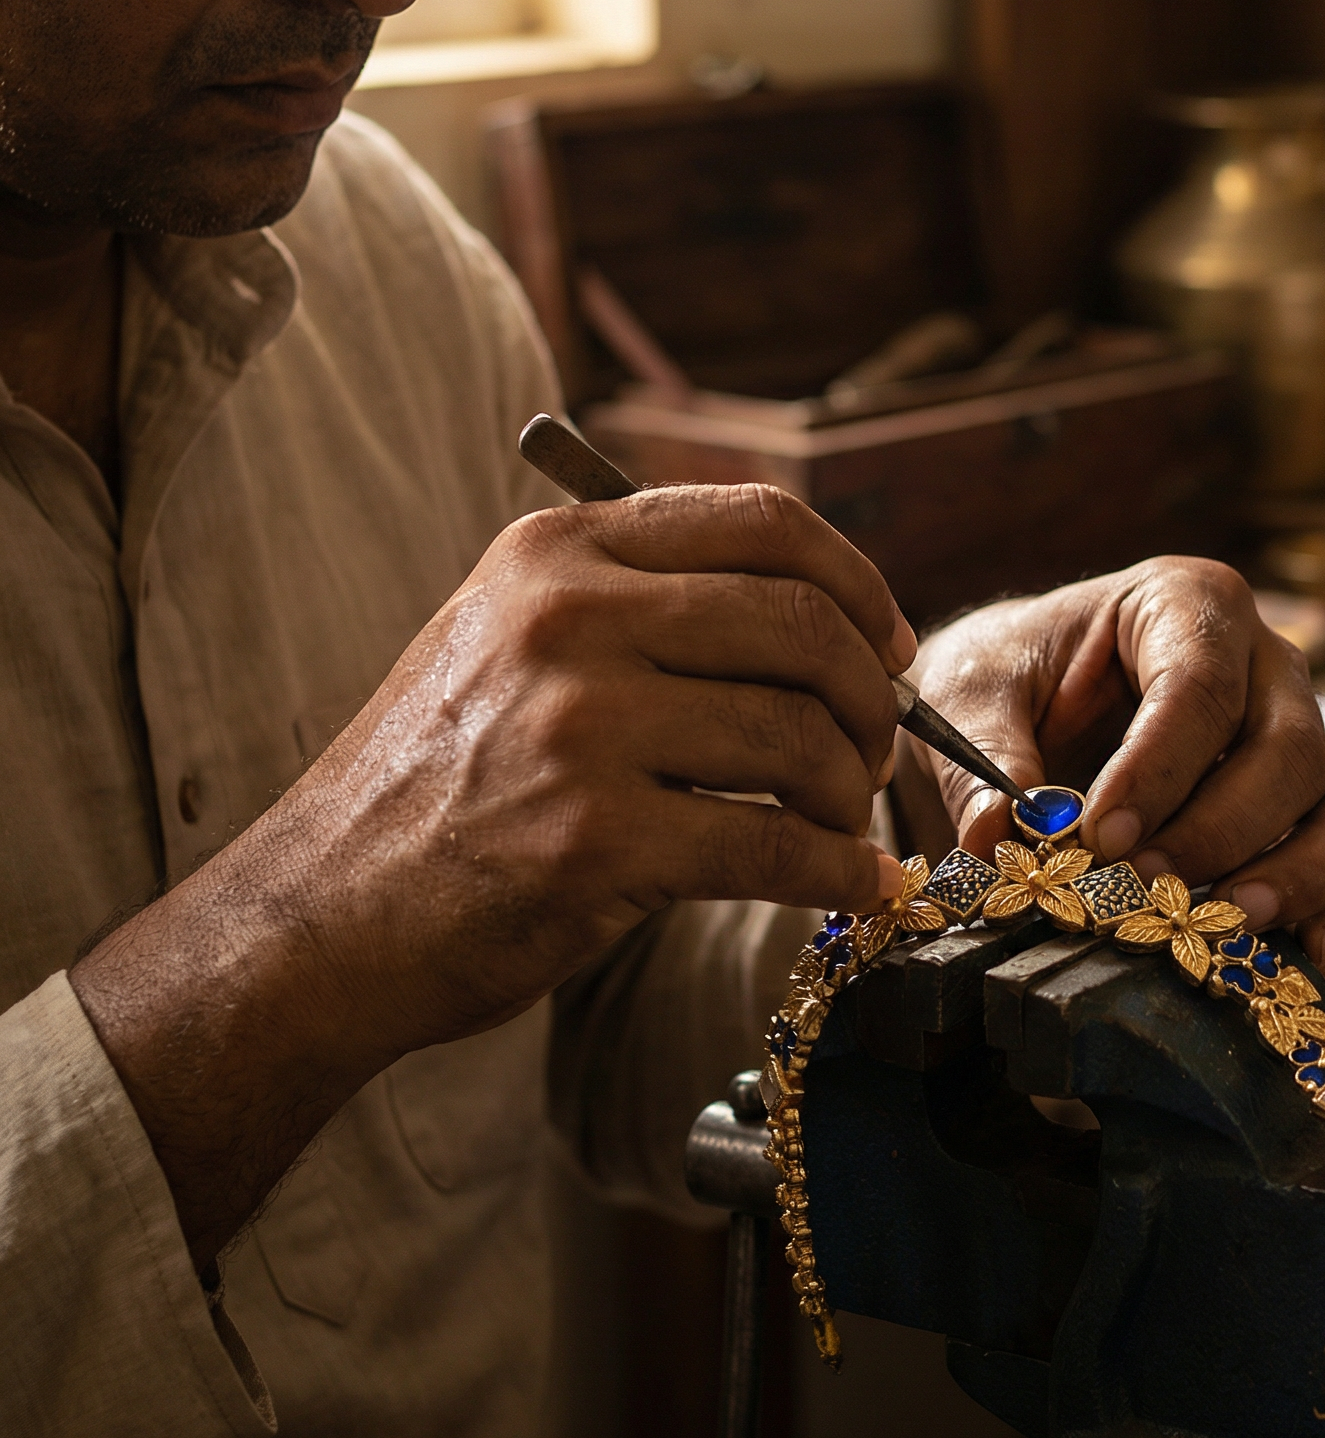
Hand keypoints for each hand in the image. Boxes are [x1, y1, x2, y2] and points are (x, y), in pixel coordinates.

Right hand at [72, 482, 913, 1264]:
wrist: (322, 915)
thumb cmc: (440, 778)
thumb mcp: (510, 633)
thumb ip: (641, 597)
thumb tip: (822, 612)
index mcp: (560, 550)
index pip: (763, 522)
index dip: (857, 583)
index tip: (889, 643)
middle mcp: (568, 618)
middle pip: (800, 625)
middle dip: (869, 695)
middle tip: (876, 747)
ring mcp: (579, 728)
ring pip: (798, 737)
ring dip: (851, 791)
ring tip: (843, 822)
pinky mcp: (595, 842)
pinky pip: (773, 847)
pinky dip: (838, 872)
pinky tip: (851, 885)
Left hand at [894, 558, 1324, 969]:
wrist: (1025, 710)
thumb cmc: (1008, 681)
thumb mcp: (969, 694)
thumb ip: (982, 755)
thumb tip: (1003, 835)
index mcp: (1186, 605)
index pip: (1199, 683)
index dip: (1158, 767)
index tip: (1099, 834)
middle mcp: (1268, 667)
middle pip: (1288, 747)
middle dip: (1220, 828)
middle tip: (1144, 886)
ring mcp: (1307, 741)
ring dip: (1305, 870)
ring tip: (1232, 920)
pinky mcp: (1319, 814)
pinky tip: (1310, 951)